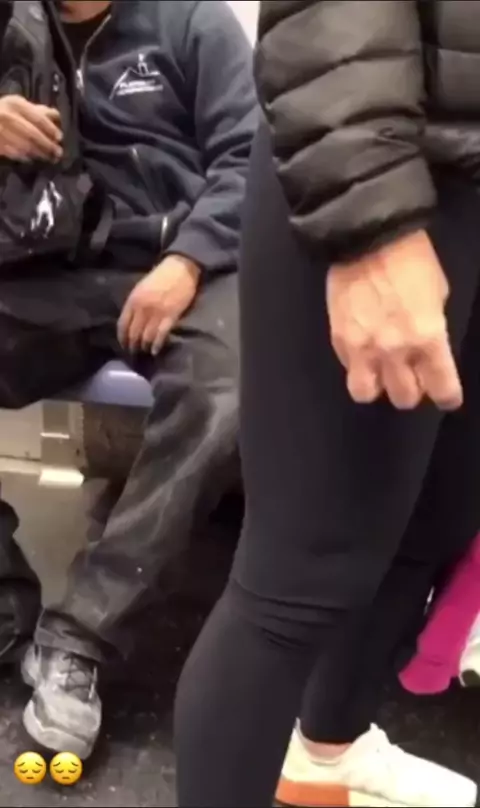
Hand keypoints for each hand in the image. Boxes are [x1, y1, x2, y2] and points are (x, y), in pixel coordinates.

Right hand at [0, 95, 62, 161]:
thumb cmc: (5, 112)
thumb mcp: (19, 106)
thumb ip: (37, 111)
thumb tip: (56, 116)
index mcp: (16, 104)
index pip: (38, 118)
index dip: (51, 129)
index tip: (60, 138)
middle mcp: (8, 116)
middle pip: (33, 134)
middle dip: (47, 145)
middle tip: (58, 153)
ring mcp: (1, 130)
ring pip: (25, 145)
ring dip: (39, 153)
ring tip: (48, 158)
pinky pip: (14, 153)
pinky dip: (25, 158)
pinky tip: (32, 160)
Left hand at [118, 254, 199, 354]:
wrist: (179, 269)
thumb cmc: (160, 277)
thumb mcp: (141, 288)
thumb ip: (134, 304)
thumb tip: (131, 321)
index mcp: (133, 300)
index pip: (123, 324)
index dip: (122, 337)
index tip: (123, 344)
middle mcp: (142, 309)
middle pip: (134, 333)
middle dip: (132, 345)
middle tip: (133, 353)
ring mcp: (156, 313)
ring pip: (146, 336)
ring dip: (144, 346)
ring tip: (144, 352)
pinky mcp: (170, 316)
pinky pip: (161, 335)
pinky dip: (156, 345)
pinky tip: (154, 351)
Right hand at [326, 230, 462, 410]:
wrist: (367, 237)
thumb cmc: (411, 259)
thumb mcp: (437, 294)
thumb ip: (432, 327)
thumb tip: (425, 345)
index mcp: (428, 338)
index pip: (442, 388)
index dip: (447, 396)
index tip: (446, 395)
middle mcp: (395, 351)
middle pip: (403, 398)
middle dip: (411, 389)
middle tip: (411, 375)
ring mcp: (363, 348)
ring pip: (367, 394)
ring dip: (377, 386)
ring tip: (380, 371)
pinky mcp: (339, 340)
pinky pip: (348, 368)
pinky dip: (357, 365)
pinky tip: (363, 349)